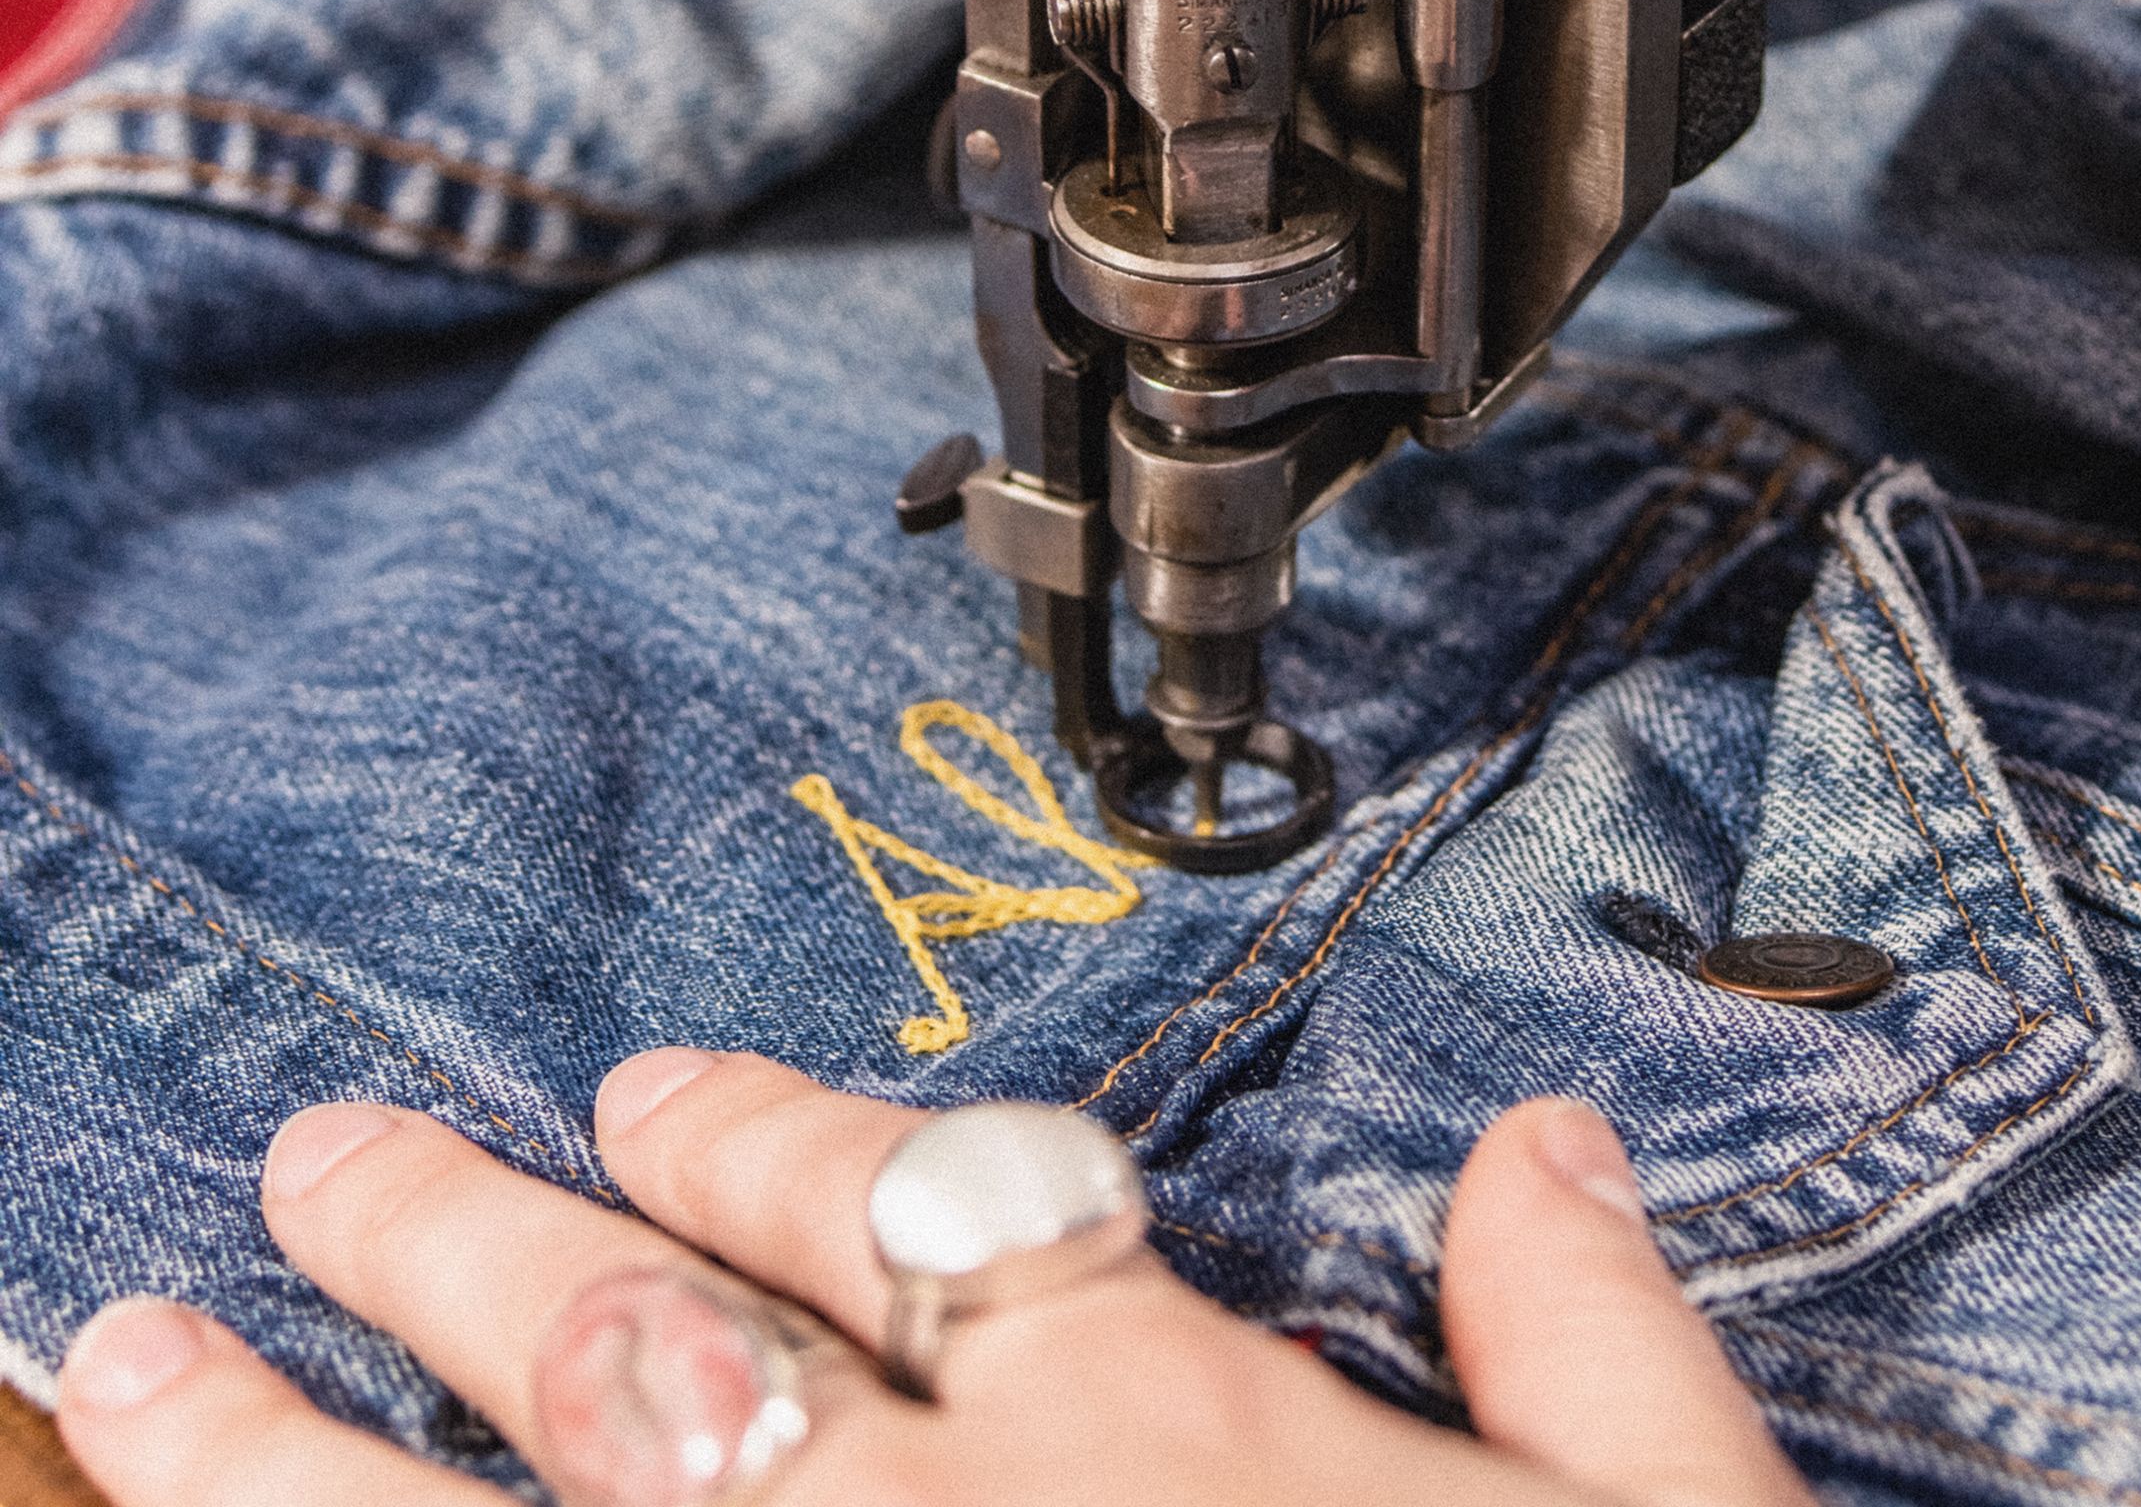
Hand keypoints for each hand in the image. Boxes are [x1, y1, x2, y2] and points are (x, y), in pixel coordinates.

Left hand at [55, 1053, 1811, 1506]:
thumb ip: (1598, 1354)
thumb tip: (1556, 1153)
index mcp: (1161, 1439)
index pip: (912, 1213)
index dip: (759, 1130)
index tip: (643, 1088)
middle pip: (644, 1338)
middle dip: (457, 1237)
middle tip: (309, 1155)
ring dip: (285, 1450)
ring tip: (136, 1355)